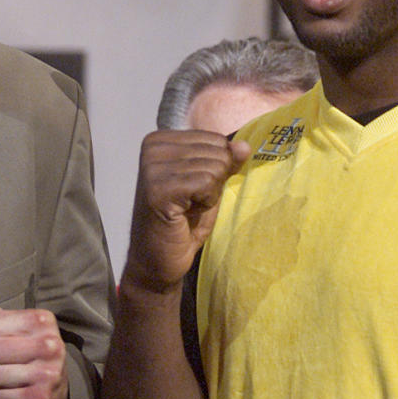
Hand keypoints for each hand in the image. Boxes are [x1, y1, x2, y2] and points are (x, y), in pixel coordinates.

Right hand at [119, 130, 250, 294]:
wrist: (157, 260)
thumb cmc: (181, 222)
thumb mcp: (209, 184)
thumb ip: (225, 162)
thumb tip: (244, 146)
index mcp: (160, 140)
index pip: (215, 139)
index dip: (215, 169)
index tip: (191, 190)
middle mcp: (152, 148)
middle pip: (217, 151)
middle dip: (213, 182)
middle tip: (188, 202)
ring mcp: (152, 167)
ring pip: (214, 167)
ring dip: (208, 195)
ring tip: (185, 209)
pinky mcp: (158, 189)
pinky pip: (206, 183)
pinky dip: (205, 203)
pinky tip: (185, 214)